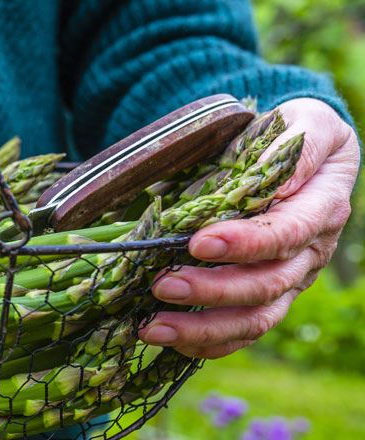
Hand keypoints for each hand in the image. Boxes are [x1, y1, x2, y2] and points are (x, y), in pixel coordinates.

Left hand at [138, 98, 359, 357]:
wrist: (299, 149)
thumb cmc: (294, 132)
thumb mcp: (302, 122)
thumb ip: (291, 147)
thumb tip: (264, 178)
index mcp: (321, 208)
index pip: (285, 234)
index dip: (244, 243)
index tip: (197, 242)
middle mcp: (310, 253)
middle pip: (267, 285)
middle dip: (212, 290)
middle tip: (161, 285)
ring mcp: (290, 281)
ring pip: (255, 319)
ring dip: (202, 328)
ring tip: (152, 327)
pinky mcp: (269, 298)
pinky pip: (243, 333)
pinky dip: (207, 343)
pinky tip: (169, 341)